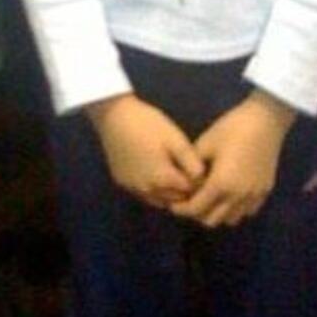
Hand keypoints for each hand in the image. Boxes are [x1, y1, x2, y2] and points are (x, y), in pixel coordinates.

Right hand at [86, 94, 205, 209]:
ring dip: (170, 193)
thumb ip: (191, 162)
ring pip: (159, 200)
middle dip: (186, 191)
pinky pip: (143, 194)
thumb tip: (203, 179)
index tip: (202, 169)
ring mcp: (133, 188)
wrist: (114, 116)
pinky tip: (155, 172)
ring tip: (174, 172)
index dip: (199, 182)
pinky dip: (153, 190)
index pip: (190, 192)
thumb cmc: (148, 125)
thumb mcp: (175, 139)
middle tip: (190, 172)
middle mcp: (148, 191)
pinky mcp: (122, 182)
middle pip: (176, 200)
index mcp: (164, 180)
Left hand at [169, 90, 295, 228]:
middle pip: (212, 220)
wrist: (265, 120)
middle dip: (198, 213)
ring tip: (211, 198)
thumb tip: (183, 179)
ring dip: (218, 213)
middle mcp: (237, 196)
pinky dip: (236, 209)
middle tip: (190, 201)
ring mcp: (253, 196)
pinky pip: (247, 211)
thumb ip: (191, 165)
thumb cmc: (232, 128)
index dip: (182, 209)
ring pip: (231, 219)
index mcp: (220, 184)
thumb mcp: (205, 142)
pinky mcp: (265, 191)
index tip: (174, 205)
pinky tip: (231, 194)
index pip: (196, 209)